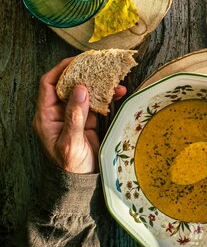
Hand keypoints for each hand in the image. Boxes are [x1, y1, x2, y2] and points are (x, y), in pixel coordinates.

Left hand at [33, 58, 126, 173]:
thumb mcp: (71, 142)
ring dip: (100, 84)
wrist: (83, 185)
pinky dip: (108, 96)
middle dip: (85, 73)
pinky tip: (119, 92)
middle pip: (69, 84)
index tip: (78, 60)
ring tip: (114, 78)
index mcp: (46, 116)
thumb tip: (80, 88)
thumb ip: (75, 115)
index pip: (49, 84)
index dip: (61, 69)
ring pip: (85, 91)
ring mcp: (74, 115)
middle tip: (99, 64)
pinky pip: (97, 102)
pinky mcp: (88, 120)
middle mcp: (58, 112)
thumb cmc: (71, 167)